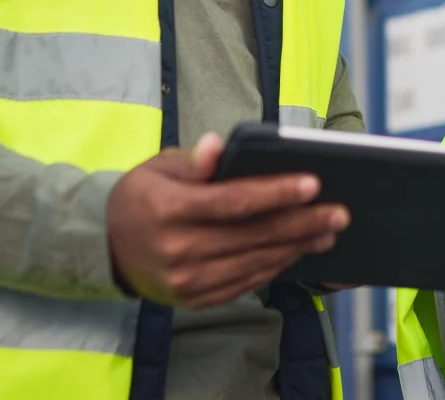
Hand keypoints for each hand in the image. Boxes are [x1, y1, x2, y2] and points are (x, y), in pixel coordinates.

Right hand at [107, 132, 349, 309]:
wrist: (105, 245)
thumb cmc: (142, 196)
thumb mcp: (160, 167)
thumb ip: (195, 160)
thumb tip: (219, 144)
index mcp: (169, 210)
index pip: (234, 202)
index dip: (276, 193)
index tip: (313, 183)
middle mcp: (177, 250)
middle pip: (253, 236)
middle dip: (302, 223)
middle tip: (339, 212)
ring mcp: (186, 281)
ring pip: (254, 262)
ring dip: (296, 247)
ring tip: (328, 231)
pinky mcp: (194, 299)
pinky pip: (245, 282)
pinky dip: (275, 266)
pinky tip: (297, 251)